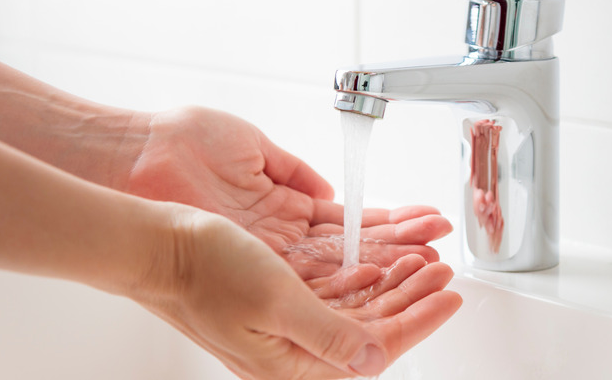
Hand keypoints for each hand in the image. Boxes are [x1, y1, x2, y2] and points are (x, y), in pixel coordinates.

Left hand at [126, 107, 452, 278]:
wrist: (139, 159)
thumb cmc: (184, 144)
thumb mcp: (255, 148)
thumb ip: (296, 172)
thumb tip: (329, 190)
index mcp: (284, 208)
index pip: (351, 224)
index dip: (391, 224)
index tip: (425, 223)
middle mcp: (283, 242)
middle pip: (356, 253)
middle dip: (404, 252)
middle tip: (442, 252)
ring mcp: (272, 259)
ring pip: (344, 271)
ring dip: (391, 268)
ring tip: (432, 266)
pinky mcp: (258, 270)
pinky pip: (318, 280)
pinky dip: (357, 278)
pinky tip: (391, 276)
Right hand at [142, 208, 461, 379]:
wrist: (162, 248)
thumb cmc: (207, 271)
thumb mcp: (277, 302)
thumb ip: (329, 335)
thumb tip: (372, 359)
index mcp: (293, 362)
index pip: (376, 347)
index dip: (419, 320)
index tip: (449, 298)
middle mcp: (293, 350)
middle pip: (372, 328)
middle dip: (413, 297)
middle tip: (443, 271)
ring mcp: (287, 327)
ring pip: (357, 310)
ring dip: (392, 284)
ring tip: (420, 261)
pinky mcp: (279, 304)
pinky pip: (333, 296)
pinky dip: (361, 278)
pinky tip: (377, 263)